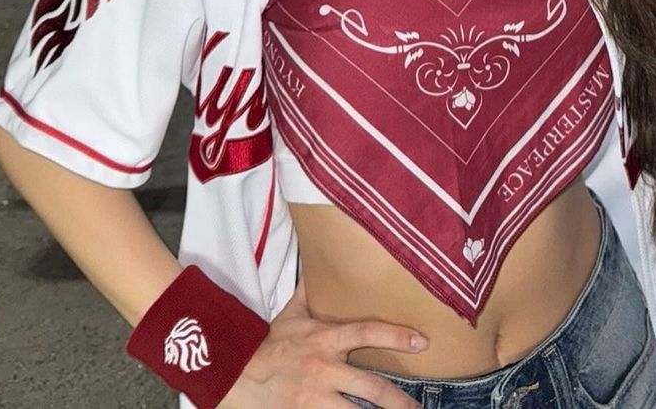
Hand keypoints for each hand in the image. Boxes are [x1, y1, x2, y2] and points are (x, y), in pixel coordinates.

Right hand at [223, 279, 426, 407]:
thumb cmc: (269, 342)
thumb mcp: (292, 312)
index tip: (420, 342)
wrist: (235, 371)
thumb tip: (322, 261)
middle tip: (420, 406)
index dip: (396, 336)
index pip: (367, 332)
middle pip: (371, 387)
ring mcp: (315, 398)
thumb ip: (311, 290)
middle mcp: (325, 369)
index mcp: (325, 339)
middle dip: (398, 400)